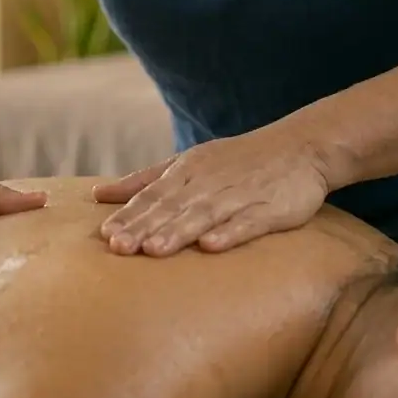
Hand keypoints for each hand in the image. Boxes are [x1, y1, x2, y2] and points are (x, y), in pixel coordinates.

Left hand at [92, 126, 328, 255]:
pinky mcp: (270, 209)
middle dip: (145, 227)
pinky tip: (212, 246)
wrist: (299, 147)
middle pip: (173, 206)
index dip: (130, 215)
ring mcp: (240, 194)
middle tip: (119, 248)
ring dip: (179, 232)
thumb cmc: (235, 161)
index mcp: (187, 170)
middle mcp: (209, 181)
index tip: (106, 236)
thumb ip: (144, 180)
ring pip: (204, 214)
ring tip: (155, 250)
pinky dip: (229, 233)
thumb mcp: (187, 163)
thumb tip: (98, 194)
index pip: (153, 195)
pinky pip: (247, 222)